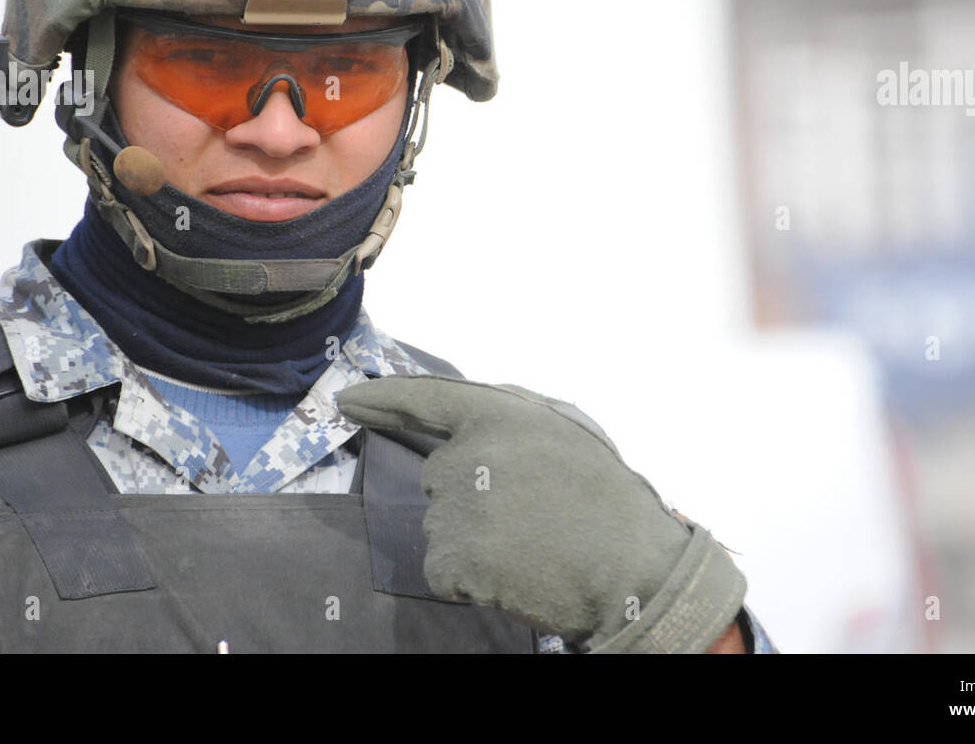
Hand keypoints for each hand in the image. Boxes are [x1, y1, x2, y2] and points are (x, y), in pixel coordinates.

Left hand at [338, 375, 739, 646]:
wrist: (628, 567)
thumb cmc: (603, 497)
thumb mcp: (563, 429)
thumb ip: (508, 414)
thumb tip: (456, 419)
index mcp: (497, 415)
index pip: (422, 399)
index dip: (380, 398)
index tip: (346, 399)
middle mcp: (465, 456)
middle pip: (436, 476)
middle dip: (468, 493)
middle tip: (527, 511)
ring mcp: (454, 510)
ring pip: (439, 524)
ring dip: (471, 537)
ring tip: (528, 542)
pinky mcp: (451, 560)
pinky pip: (441, 568)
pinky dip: (468, 576)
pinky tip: (511, 570)